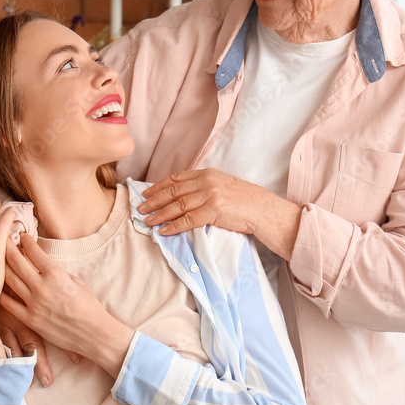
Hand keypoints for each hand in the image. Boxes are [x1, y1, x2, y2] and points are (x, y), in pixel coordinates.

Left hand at [0, 234, 133, 378]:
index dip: (26, 241)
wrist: (92, 333)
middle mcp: (41, 286)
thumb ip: (57, 272)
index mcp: (55, 274)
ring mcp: (33, 303)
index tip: (22, 236)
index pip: (34, 252)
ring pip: (10, 280)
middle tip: (2, 239)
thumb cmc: (88, 306)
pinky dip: (1, 293)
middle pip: (16, 262)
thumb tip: (44, 265)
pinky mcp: (29, 319)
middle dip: (7, 247)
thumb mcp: (76, 281)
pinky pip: (9, 304)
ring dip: (1, 266)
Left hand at [136, 169, 301, 259]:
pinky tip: (164, 231)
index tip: (146, 194)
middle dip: (154, 201)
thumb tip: (183, 195)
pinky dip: (174, 226)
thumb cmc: (245, 201)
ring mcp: (210, 195)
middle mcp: (206, 181)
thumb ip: (204, 186)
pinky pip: (188, 220)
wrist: (264, 210)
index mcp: (207, 173)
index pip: (176, 178)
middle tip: (140, 208)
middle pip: (173, 191)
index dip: (158, 187)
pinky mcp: (214, 211)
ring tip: (147, 221)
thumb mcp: (223, 186)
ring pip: (177, 206)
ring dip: (159, 214)